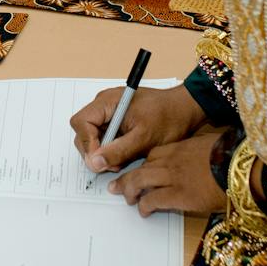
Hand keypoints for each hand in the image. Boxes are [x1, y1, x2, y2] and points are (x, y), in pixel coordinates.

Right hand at [71, 83, 207, 172]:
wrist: (186, 111)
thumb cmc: (169, 117)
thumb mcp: (144, 137)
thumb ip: (118, 150)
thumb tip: (94, 162)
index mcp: (108, 101)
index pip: (81, 122)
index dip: (87, 143)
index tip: (100, 160)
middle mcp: (105, 105)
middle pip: (83, 132)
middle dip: (95, 151)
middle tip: (113, 164)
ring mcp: (110, 114)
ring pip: (93, 138)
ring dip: (104, 153)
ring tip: (122, 160)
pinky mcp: (116, 122)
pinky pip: (105, 139)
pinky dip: (112, 150)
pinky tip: (126, 155)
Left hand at [107, 130, 229, 216]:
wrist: (241, 167)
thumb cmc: (234, 158)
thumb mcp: (213, 148)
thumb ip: (200, 154)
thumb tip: (202, 164)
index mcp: (181, 148)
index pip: (153, 154)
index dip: (144, 165)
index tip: (139, 171)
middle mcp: (172, 160)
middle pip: (141, 167)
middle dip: (128, 178)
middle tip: (117, 186)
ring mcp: (173, 177)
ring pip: (139, 181)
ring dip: (130, 191)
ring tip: (128, 199)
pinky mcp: (178, 195)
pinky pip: (152, 199)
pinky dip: (145, 206)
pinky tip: (144, 211)